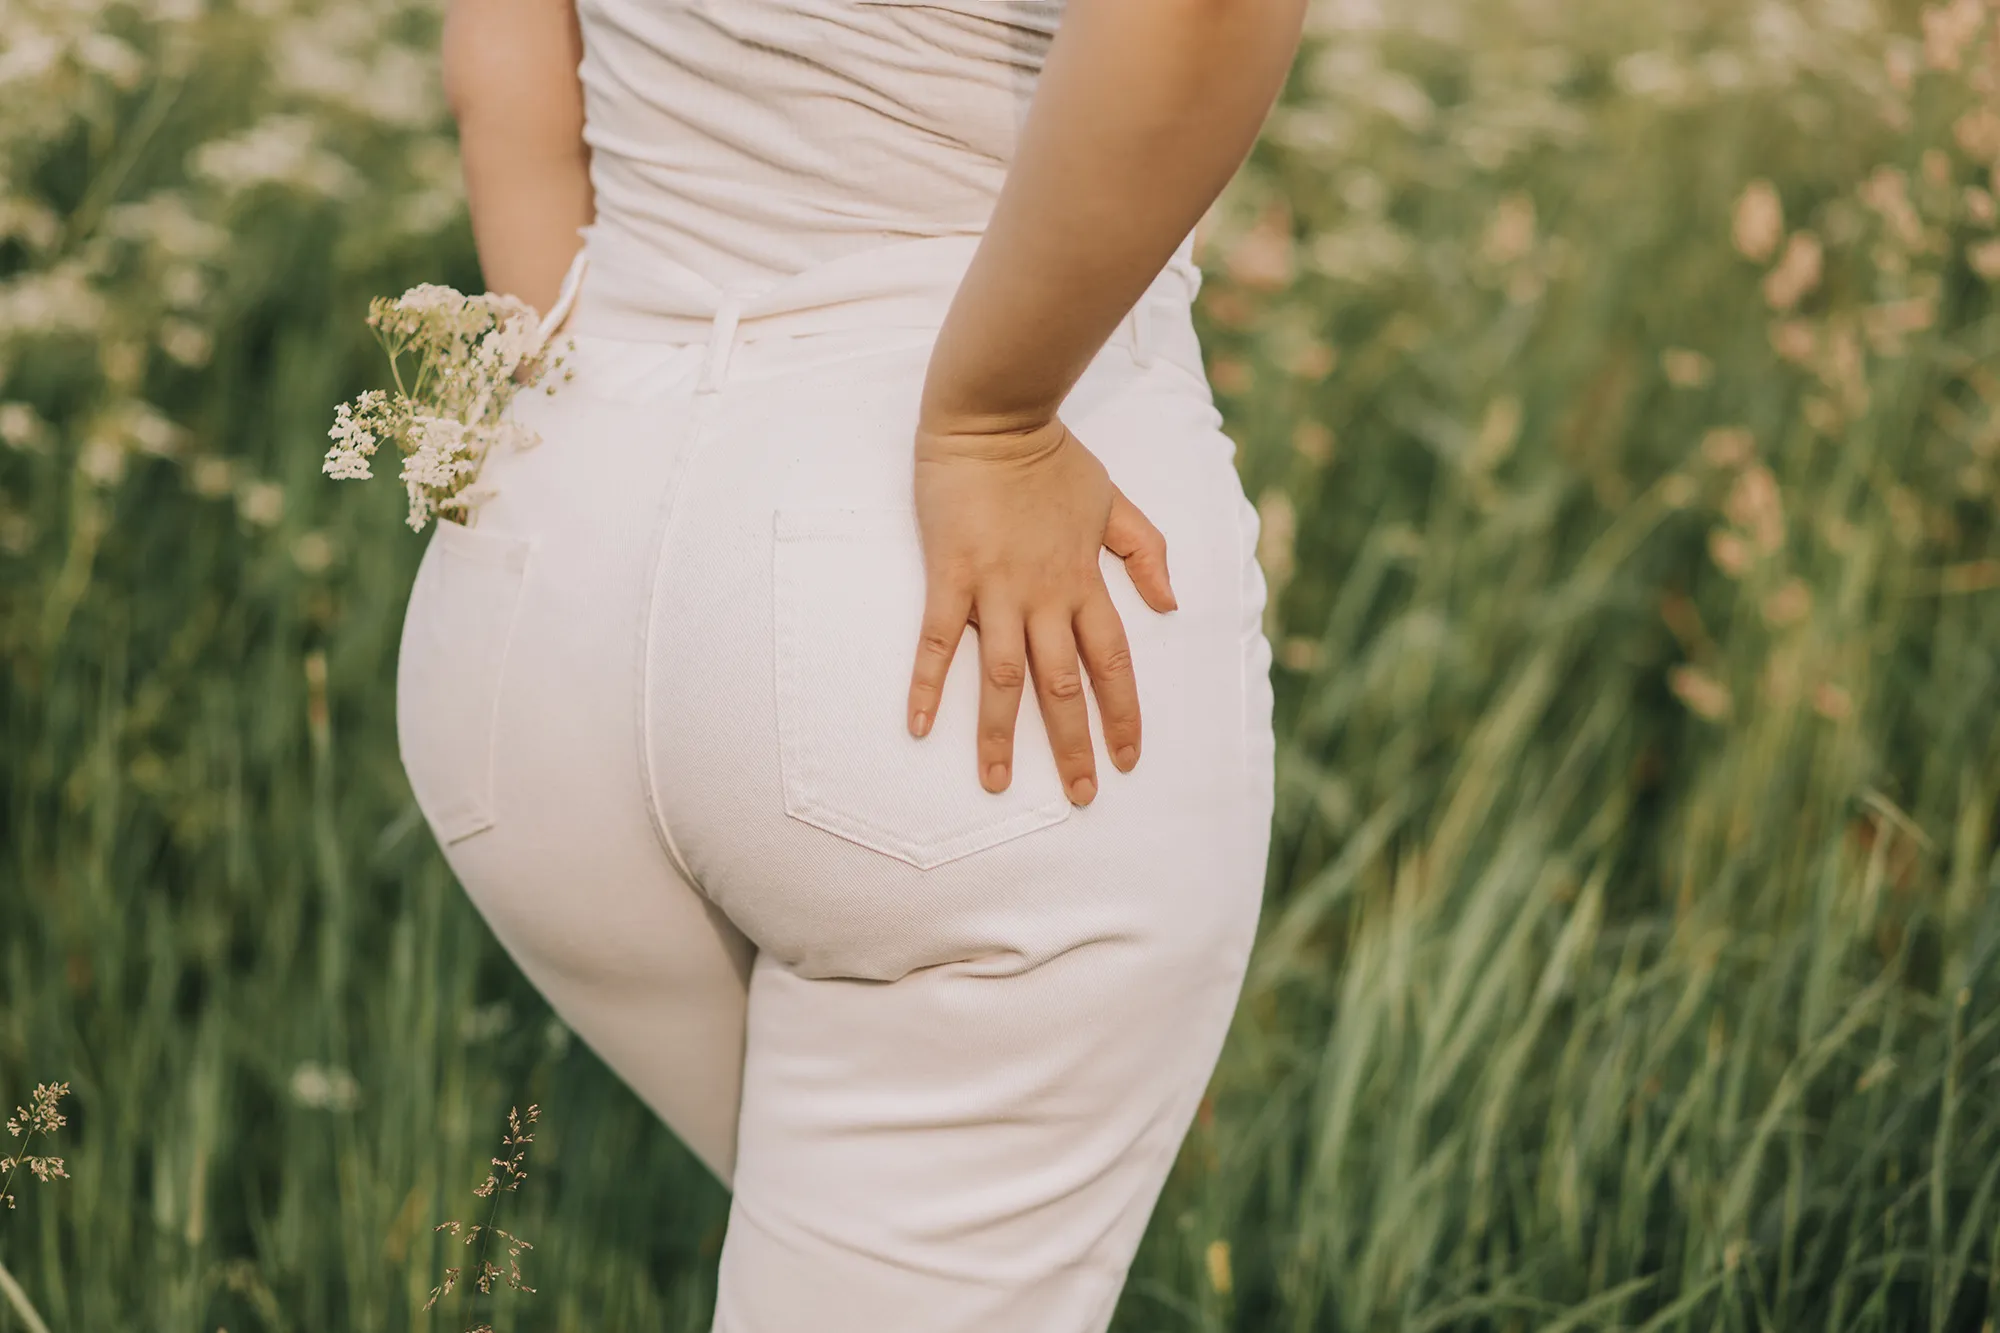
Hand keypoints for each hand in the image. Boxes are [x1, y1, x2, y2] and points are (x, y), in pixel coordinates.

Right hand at [906, 415, 1177, 805]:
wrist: (995, 416)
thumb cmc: (1052, 456)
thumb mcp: (1114, 499)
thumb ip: (1145, 551)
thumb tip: (1170, 603)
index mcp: (1084, 582)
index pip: (1113, 663)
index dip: (1124, 713)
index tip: (1129, 758)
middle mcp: (1044, 596)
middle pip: (1063, 685)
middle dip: (1073, 746)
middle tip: (1079, 796)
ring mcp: (994, 588)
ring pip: (1002, 677)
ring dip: (1000, 733)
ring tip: (997, 784)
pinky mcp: (949, 575)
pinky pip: (936, 640)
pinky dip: (926, 683)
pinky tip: (918, 725)